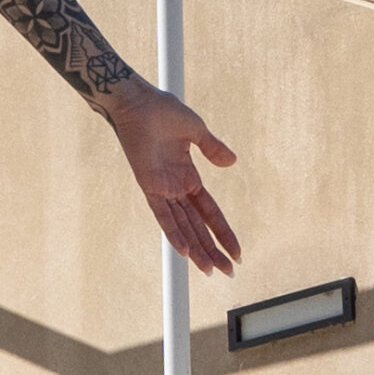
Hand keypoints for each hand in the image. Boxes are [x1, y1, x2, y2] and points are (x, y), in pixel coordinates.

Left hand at [104, 82, 239, 275]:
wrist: (137, 102)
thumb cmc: (162, 111)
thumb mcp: (196, 131)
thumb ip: (212, 148)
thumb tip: (232, 162)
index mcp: (187, 177)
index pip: (210, 212)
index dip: (223, 231)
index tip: (237, 251)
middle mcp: (175, 187)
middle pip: (198, 226)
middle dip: (213, 249)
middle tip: (229, 272)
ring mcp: (162, 189)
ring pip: (183, 227)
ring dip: (197, 248)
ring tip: (210, 270)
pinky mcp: (149, 186)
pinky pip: (163, 215)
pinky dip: (174, 233)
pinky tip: (186, 251)